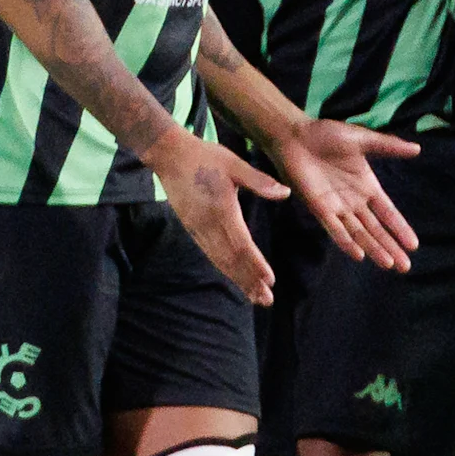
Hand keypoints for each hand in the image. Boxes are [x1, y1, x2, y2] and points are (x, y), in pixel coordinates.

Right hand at [153, 127, 287, 307]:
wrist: (169, 156)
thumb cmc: (205, 157)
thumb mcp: (234, 163)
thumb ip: (259, 181)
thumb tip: (285, 193)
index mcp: (222, 209)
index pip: (241, 244)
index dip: (255, 264)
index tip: (270, 280)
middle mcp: (208, 224)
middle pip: (231, 259)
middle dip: (249, 280)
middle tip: (266, 299)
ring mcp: (198, 228)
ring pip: (219, 260)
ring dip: (238, 279)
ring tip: (254, 296)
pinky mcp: (192, 228)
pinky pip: (210, 254)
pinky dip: (224, 268)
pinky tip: (234, 277)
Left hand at [272, 117, 422, 272]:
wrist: (295, 135)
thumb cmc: (326, 135)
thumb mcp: (362, 140)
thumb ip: (388, 146)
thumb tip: (417, 149)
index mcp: (366, 187)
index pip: (388, 213)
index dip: (400, 228)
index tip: (414, 245)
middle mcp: (353, 201)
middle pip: (375, 229)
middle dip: (391, 247)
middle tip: (405, 267)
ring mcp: (336, 206)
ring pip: (358, 233)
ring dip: (373, 249)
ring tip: (388, 264)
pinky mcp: (318, 207)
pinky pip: (334, 228)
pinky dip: (346, 241)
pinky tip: (358, 254)